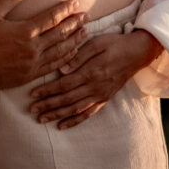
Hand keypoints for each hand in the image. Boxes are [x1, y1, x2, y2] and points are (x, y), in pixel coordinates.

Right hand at [0, 0, 86, 103]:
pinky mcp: (29, 75)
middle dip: (74, 24)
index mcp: (25, 32)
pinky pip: (53, 66)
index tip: (75, 3)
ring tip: (85, 33)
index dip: (64, 9)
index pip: (50, 18)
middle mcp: (33, 48)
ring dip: (74, 41)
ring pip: (60, 51)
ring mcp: (33, 64)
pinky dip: (65, 58)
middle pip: (60, 34)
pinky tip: (71, 54)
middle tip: (87, 16)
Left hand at [28, 29, 162, 128]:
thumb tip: (61, 69)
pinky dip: (74, 121)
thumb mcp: (97, 43)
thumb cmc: (114, 44)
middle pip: (66, 99)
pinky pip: (88, 113)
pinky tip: (62, 125)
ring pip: (75, 109)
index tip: (32, 94)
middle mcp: (95, 87)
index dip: (47, 90)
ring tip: (41, 119)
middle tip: (31, 110)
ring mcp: (100, 95)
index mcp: (91, 72)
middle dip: (47, 105)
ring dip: (57, 115)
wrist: (137, 53)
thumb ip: (79, 56)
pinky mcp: (104, 99)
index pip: (64, 84)